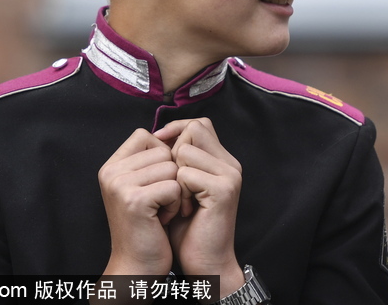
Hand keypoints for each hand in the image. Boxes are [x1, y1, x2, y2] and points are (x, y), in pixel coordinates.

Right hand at [97, 128, 180, 275]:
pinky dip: (176, 204)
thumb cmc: (148, 224)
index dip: (163, 156)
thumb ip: (151, 159)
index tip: (158, 183)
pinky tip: (162, 220)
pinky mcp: (134, 200)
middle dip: (171, 177)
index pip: (146, 135)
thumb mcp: (144, 185)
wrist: (138, 264)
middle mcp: (110, 172)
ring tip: (160, 211)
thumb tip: (178, 129)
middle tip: (159, 202)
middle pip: (163, 151)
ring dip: (175, 192)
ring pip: (171, 167)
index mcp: (111, 165)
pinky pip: (174, 186)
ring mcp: (120, 185)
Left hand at [154, 118, 245, 295]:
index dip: (177, 128)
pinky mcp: (223, 190)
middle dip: (173, 151)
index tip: (157, 143)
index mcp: (222, 161)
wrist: (205, 263)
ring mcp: (229, 175)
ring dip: (174, 175)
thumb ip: (177, 162)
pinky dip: (177, 193)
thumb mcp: (180, 188)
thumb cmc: (188, 229)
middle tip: (172, 183)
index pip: (200, 124)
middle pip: (195, 129)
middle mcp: (230, 164)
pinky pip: (186, 174)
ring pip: (186, 150)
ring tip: (179, 200)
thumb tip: (157, 136)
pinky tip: (185, 211)